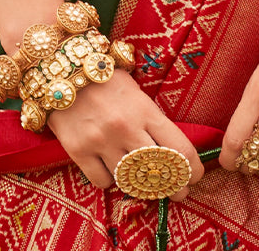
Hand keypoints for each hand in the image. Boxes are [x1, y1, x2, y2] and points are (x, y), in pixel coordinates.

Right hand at [49, 70, 203, 201]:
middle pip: (158, 172)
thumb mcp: (136, 92)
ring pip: (129, 181)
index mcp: (145, 110)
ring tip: (141, 179)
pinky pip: (102, 181)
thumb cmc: (105, 77)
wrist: (63, 67)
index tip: (195, 176)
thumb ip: (151, 119)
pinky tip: (109, 167)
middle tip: (178, 191)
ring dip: (137, 183)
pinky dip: (109, 179)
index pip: (179, 148)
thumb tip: (173, 150)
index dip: (193, 168)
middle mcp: (126, 128)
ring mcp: (101, 141)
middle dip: (173, 186)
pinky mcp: (79, 151)